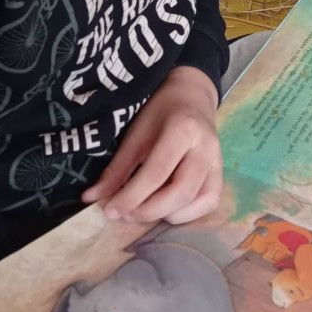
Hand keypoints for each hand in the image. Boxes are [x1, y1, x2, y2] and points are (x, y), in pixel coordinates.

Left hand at [81, 67, 221, 223]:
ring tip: (144, 210)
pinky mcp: (221, 173)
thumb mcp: (135, 134)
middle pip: (180, 192)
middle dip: (149, 210)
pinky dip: (186, 213)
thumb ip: (116, 168)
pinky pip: (209, 202)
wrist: (191, 97)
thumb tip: (90, 199)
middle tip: (125, 214)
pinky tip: (166, 208)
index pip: (156, 173)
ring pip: (198, 201)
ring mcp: (218, 161)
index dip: (131, 197)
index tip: (110, 211)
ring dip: (168, 214)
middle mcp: (206, 147)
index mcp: (183, 130)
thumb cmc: (160, 112)